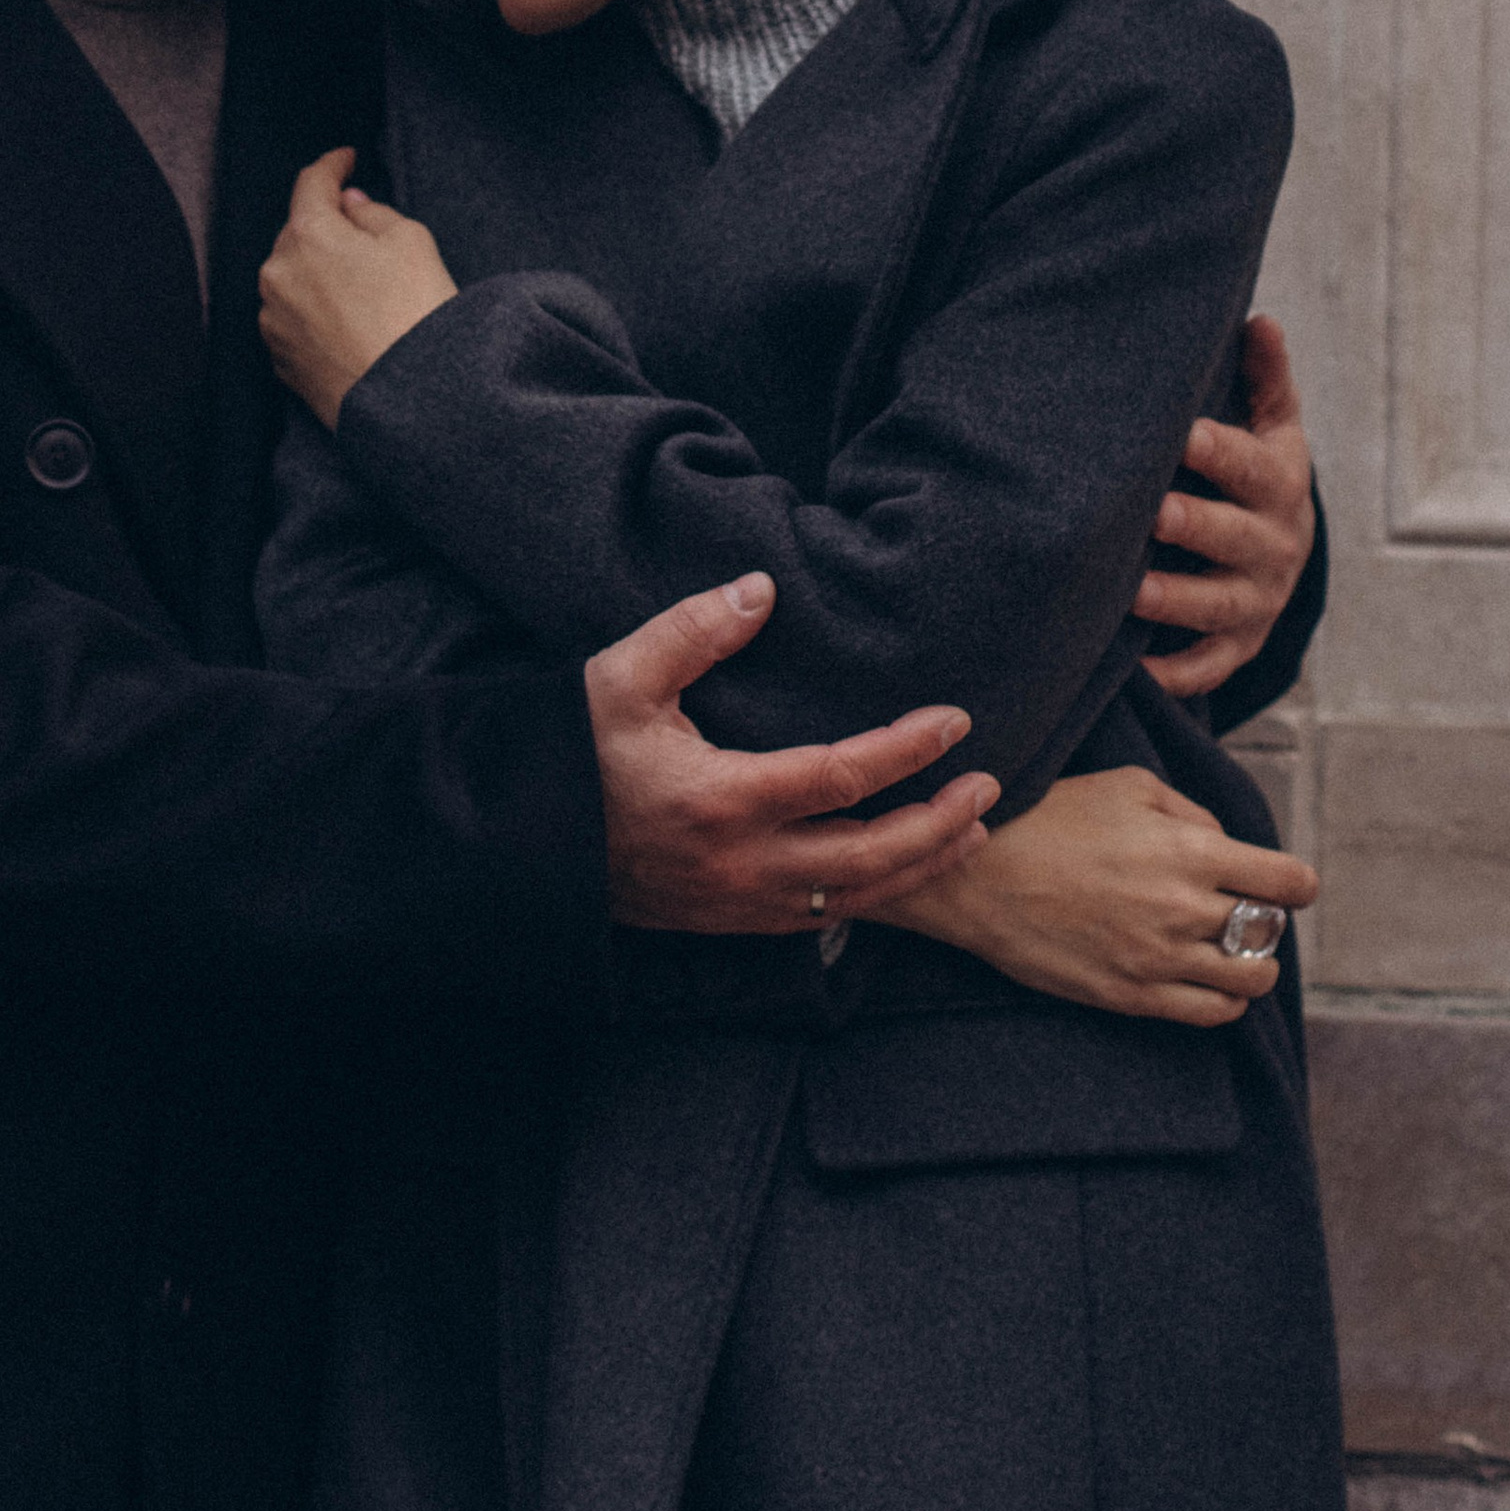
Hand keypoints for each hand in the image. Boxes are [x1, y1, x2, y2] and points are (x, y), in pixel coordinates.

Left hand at [259, 148, 458, 428]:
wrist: (407, 402)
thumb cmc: (415, 314)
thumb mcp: (411, 241)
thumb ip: (374, 214)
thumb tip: (350, 206)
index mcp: (307, 235)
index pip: (310, 183)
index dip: (331, 165)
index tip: (346, 159)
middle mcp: (277, 274)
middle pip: (298, 233)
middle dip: (327, 228)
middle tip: (365, 234)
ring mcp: (273, 321)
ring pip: (293, 279)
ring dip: (319, 274)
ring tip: (364, 291)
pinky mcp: (280, 361)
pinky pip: (294, 320)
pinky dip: (315, 313)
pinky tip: (350, 324)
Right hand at [588, 573, 1000, 935]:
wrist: (518, 845)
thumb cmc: (569, 753)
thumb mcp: (619, 678)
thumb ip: (693, 630)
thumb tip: (762, 589)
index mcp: (720, 798)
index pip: (843, 776)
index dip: (909, 749)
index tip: (955, 719)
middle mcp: (740, 863)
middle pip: (872, 855)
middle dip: (941, 822)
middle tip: (991, 784)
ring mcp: (737, 903)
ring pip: (858, 898)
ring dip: (923, 864)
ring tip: (972, 830)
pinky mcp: (728, 922)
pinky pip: (825, 919)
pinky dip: (877, 895)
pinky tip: (903, 869)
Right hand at [876, 763, 1316, 1024]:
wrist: (979, 876)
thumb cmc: (1051, 818)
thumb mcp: (1128, 785)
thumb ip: (1191, 812)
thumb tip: (1226, 843)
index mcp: (1192, 852)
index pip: (1289, 882)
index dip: (1297, 883)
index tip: (1288, 883)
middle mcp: (1185, 910)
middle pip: (1270, 931)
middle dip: (1265, 918)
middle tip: (1245, 911)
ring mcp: (1160, 959)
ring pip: (1251, 979)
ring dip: (1255, 965)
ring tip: (1237, 952)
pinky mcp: (1132, 996)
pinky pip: (1210, 1013)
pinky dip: (1228, 1001)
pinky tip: (1215, 983)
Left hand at [1138, 311, 1316, 698]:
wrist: (1283, 553)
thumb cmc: (1258, 475)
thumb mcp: (1272, 426)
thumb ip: (1265, 377)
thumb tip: (1260, 319)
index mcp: (1279, 485)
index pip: (1253, 467)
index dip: (1220, 451)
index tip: (1181, 433)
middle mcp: (1275, 547)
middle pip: (1236, 539)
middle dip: (1196, 527)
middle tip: (1152, 513)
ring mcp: (1257, 602)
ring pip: (1219, 607)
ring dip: (1178, 602)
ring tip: (1131, 592)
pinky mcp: (1237, 647)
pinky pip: (1208, 667)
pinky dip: (1176, 674)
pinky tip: (1134, 670)